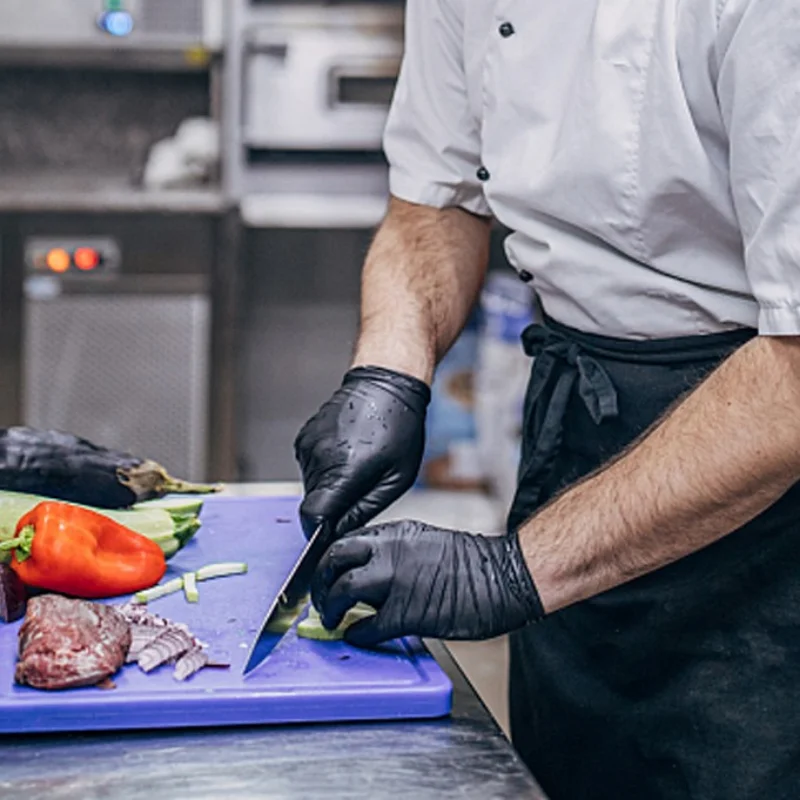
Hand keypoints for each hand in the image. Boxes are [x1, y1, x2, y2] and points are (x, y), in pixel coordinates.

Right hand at [294, 367, 429, 538]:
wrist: (385, 384)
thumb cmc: (399, 426)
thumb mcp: (397, 477)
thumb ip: (365, 509)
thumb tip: (340, 531)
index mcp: (344, 470)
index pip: (313, 517)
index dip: (320, 532)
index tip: (332, 532)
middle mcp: (319, 457)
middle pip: (313, 505)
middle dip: (333, 507)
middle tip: (360, 488)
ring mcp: (308, 446)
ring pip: (311, 487)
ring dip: (330, 487)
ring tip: (357, 464)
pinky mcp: (303, 438)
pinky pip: (310, 468)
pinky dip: (325, 469)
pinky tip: (346, 453)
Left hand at [311, 520, 543, 645]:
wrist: (505, 577)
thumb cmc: (475, 563)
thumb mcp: (428, 541)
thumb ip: (397, 552)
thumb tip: (372, 573)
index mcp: (397, 533)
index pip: (347, 540)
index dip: (331, 560)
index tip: (327, 574)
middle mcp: (391, 550)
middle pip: (335, 559)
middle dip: (319, 580)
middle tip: (318, 597)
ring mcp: (397, 580)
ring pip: (342, 589)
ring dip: (330, 607)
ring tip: (330, 618)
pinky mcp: (407, 612)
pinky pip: (367, 626)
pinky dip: (356, 633)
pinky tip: (356, 636)